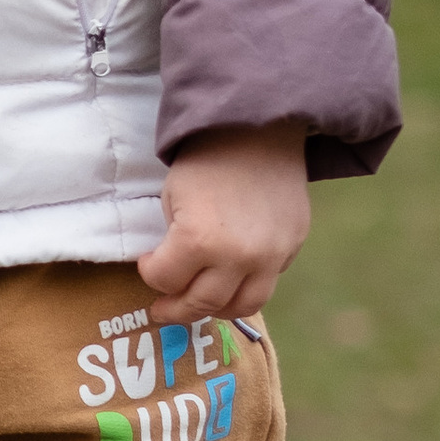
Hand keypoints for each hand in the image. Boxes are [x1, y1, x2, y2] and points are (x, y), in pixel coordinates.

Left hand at [136, 121, 310, 323]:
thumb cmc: (206, 160)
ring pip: (243, 306)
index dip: (151, 274)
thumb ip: (174, 241)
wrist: (257, 129)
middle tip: (163, 310)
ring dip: (217, 309)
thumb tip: (174, 270)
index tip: (148, 264)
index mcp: (198, 241)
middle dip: (177, 309)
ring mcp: (270, 256)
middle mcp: (237, 258)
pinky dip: (247, 286)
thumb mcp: (172, 198)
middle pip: (203, 303)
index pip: (166, 281)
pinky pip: (268, 282)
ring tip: (201, 304)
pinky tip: (232, 277)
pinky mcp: (292, 246)